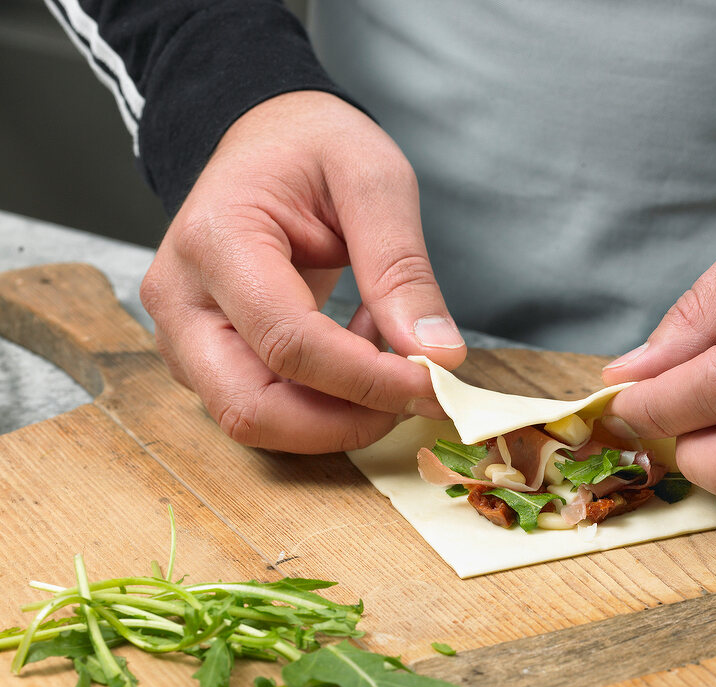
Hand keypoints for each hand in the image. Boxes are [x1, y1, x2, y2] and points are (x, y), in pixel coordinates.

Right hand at [140, 91, 464, 452]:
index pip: (289, 342)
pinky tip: (360, 347)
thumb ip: (401, 267)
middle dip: (345, 422)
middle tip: (416, 395)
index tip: (435, 385)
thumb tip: (437, 354)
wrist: (265, 138)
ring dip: (337, 413)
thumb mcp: (373, 179)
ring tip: (386, 348)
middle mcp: (180, 299)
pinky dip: (325, 401)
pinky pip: (266, 407)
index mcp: (215, 241)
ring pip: (255, 420)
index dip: (367, 380)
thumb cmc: (313, 147)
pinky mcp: (203, 358)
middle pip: (251, 407)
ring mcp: (183, 336)